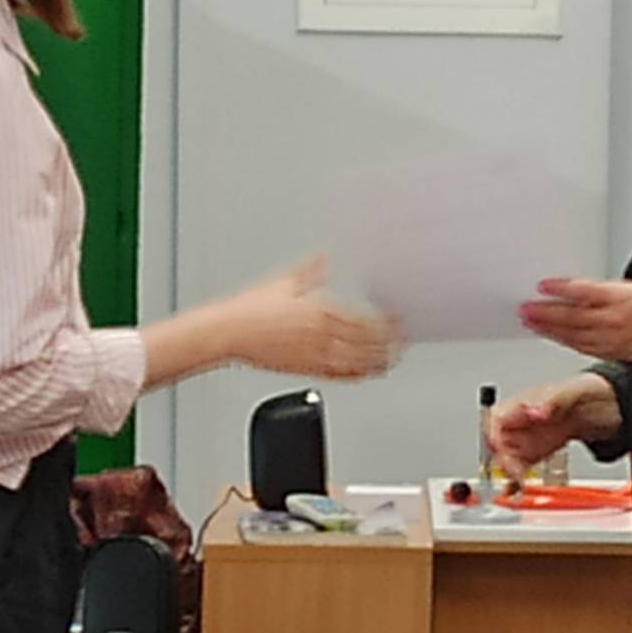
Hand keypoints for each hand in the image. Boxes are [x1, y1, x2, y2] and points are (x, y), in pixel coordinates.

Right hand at [225, 256, 399, 379]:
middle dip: (392, 343)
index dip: (389, 322)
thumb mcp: (285, 281)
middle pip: (369, 344)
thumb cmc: (248, 309)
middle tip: (405, 339)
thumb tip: (327, 256)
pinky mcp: (305, 371)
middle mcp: (322, 337)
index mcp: (321, 311)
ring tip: (393, 358)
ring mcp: (315, 357)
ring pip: (359, 364)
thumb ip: (312, 269)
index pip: (367, 321)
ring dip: (380, 362)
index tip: (401, 318)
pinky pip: (340, 377)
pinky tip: (367, 372)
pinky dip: (358, 375)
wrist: (225, 334)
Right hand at [486, 374, 623, 477]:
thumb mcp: (574, 392)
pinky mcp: (541, 452)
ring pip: (508, 457)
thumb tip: (534, 411)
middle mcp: (525, 421)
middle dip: (502, 458)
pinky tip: (521, 487)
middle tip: (515, 471)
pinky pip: (523, 467)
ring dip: (509, 472)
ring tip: (519, 483)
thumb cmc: (592, 390)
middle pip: (499, 442)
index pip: (496, 419)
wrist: (612, 403)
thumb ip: (553, 400)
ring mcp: (532, 437)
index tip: (503, 449)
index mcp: (527, 402)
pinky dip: (520, 479)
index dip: (494, 435)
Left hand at [519, 277, 631, 363]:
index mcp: (619, 299)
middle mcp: (612, 320)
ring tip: (529, 320)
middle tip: (525, 308)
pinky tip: (548, 333)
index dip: (561, 289)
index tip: (542, 285)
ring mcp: (608, 339)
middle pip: (573, 316)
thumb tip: (566, 289)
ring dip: (547, 327)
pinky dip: (560, 339)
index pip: (584, 292)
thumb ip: (596, 289)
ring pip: (571, 334)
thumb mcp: (626, 288)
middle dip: (545, 312)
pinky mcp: (606, 352)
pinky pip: (578, 345)